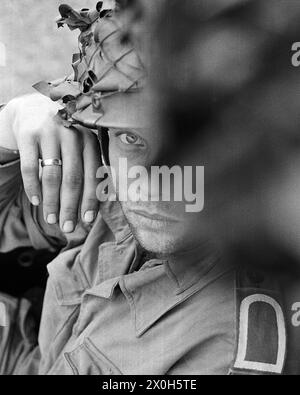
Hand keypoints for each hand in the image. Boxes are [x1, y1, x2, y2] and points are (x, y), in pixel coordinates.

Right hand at [2, 93, 100, 232]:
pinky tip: (36, 202)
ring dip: (51, 202)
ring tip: (51, 220)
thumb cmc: (63, 138)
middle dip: (70, 207)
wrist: (33, 109)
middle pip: (73, 179)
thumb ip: (89, 168)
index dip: (90, 200)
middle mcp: (73, 135)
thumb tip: (96, 205)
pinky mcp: (29, 134)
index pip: (92, 176)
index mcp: (90, 140)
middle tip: (67, 228)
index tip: (87, 221)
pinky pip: (30, 167)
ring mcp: (50, 133)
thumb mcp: (80, 146)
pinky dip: (33, 187)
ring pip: (52, 176)